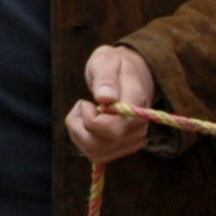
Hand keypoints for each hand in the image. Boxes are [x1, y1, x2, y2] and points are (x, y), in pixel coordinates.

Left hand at [67, 44, 153, 162]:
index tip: (87, 102)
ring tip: (84, 111)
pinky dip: (82, 140)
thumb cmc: (115, 64)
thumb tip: (105, 98)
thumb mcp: (106, 61)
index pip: (115, 128)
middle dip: (79, 125)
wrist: (130, 72)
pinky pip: (95, 155)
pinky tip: (85, 123)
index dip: (92, 120)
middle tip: (82, 104)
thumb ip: (106, 78)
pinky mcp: (122, 147)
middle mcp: (138, 127)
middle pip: (99, 145)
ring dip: (78, 132)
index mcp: (137, 105)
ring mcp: (132, 140)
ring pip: (94, 152)